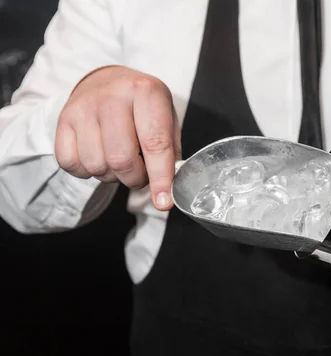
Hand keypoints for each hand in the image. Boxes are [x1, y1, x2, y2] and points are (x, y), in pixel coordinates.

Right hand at [55, 65, 180, 210]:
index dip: (160, 177)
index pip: (155, 143)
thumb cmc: (143, 107)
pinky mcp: (63, 120)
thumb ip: (171, 154)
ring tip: (120, 161)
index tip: (163, 202)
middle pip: (121, 159)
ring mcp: (84, 107)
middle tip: (141, 174)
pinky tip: (99, 157)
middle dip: (135, 178)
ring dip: (112, 176)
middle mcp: (112, 96)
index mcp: (146, 92)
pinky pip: (72, 164)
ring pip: (97, 165)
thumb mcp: (167, 119)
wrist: (106, 81)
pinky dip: (87, 172)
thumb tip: (167, 191)